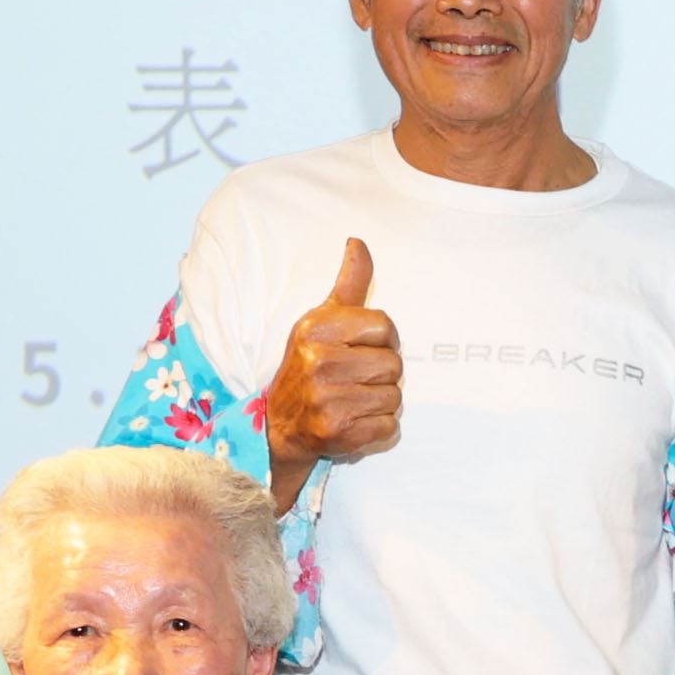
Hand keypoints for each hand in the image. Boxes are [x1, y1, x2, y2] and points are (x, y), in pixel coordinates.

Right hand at [262, 238, 403, 503]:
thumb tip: (358, 242)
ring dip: (381, 402)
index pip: (385, 325)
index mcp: (316, 329)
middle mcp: (318, 361)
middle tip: (355, 379)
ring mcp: (326, 399)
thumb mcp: (322, 321)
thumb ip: (349, 284)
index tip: (364, 349)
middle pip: (394, 364)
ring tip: (353, 400)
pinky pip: (389, 428)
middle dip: (382, 374)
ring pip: (395, 397)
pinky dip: (379, 429)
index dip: (383, 340)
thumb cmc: (309, 366)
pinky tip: (354, 422)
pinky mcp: (338, 433)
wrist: (279, 426)